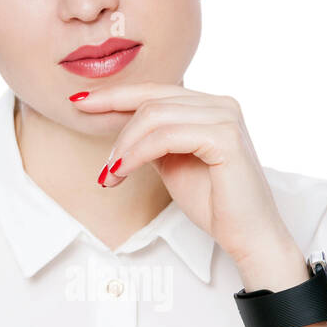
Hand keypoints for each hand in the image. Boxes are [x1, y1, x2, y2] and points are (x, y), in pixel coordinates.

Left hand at [72, 81, 300, 271]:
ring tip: (111, 175)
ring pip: (154, 116)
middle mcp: (220, 103)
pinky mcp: (225, 137)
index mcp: (209, 105)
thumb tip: (118, 125)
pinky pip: (166, 136)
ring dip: (124, 146)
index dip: (114, 95)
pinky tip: (123, 172)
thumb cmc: (214, 203)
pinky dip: (138, 153)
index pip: (154, 91)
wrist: (248, 235)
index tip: (79, 104)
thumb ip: (152, 139)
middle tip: (101, 167)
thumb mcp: (172, 163)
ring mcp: (225, 116)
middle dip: (115, 128)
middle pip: (150, 99)